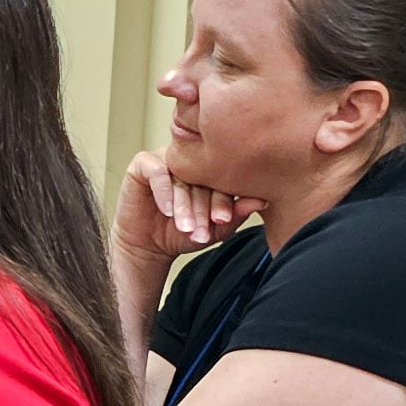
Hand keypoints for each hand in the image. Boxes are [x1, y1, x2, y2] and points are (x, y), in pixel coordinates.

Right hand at [116, 149, 263, 265]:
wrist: (146, 246)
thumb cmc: (181, 234)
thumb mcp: (213, 229)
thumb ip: (236, 215)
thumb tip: (262, 201)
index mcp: (212, 170)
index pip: (222, 180)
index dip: (223, 201)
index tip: (222, 222)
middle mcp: (191, 162)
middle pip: (202, 179)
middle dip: (202, 208)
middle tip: (203, 229)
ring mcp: (168, 160)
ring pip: (180, 177)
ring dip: (183, 205)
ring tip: (184, 227)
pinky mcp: (143, 163)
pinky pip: (157, 172)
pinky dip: (164, 193)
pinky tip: (168, 212)